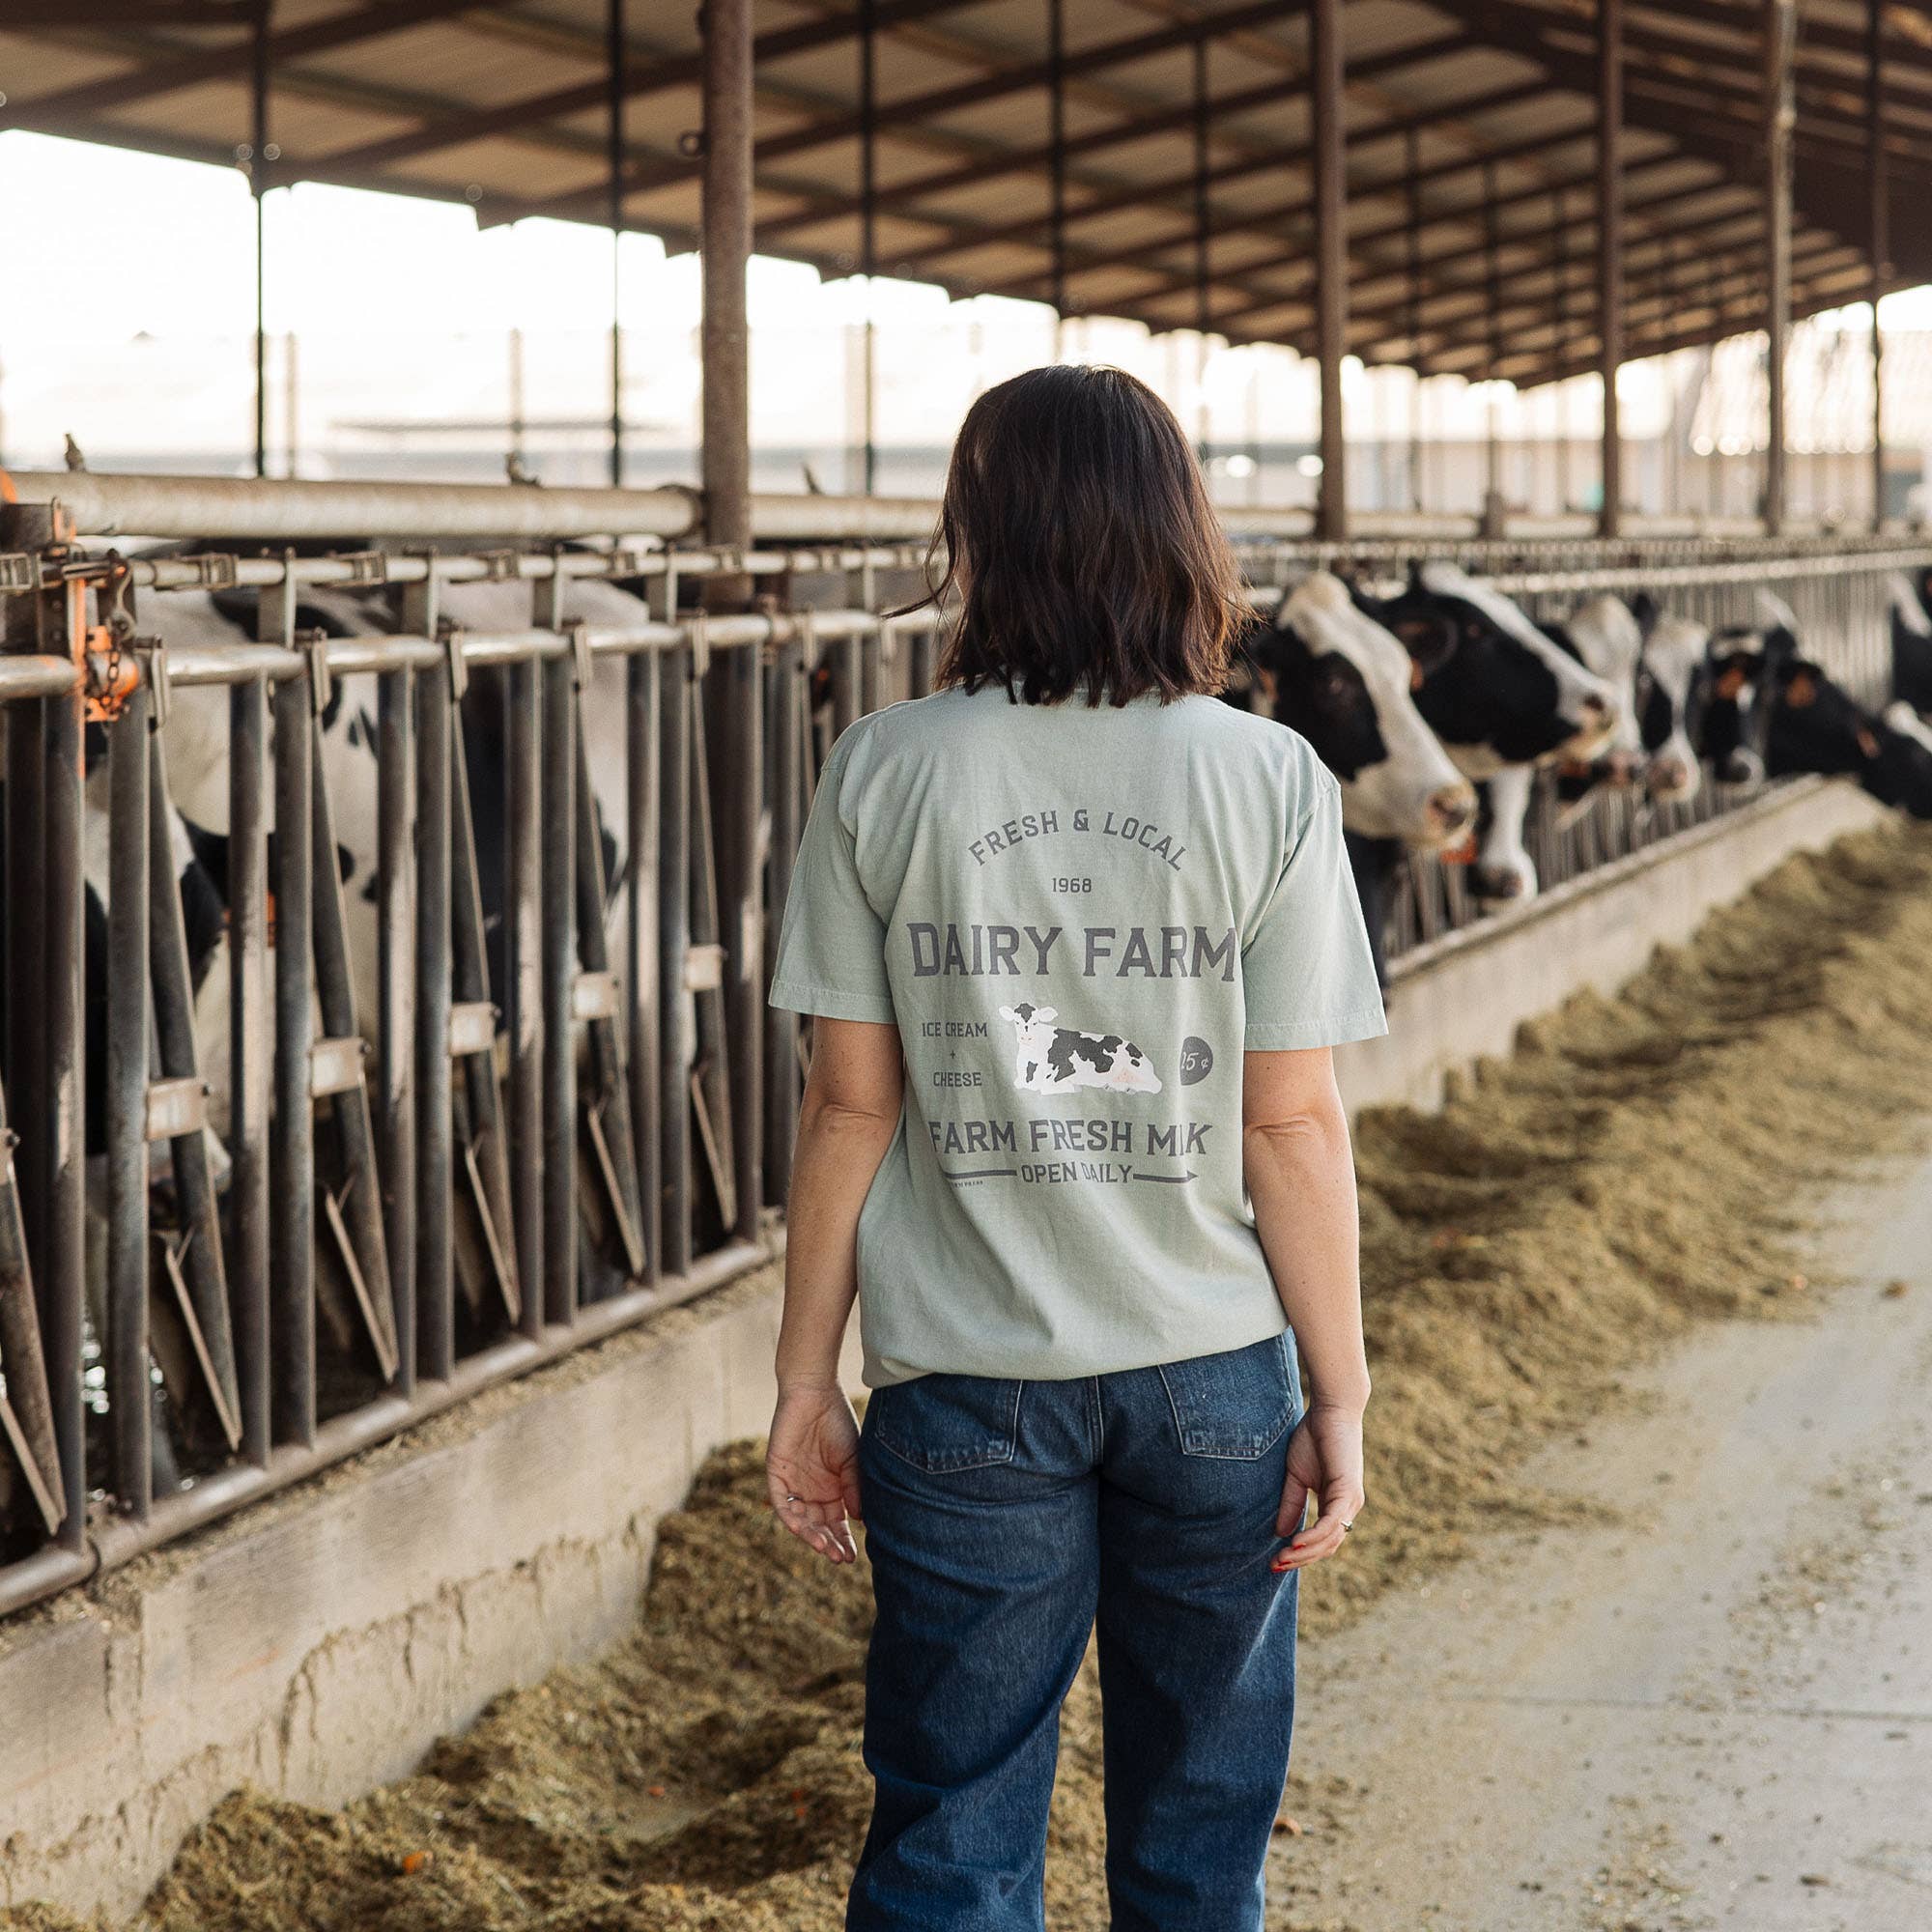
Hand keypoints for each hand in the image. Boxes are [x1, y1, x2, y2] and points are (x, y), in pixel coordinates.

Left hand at [766, 1381, 862, 1564]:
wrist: (815, 1392)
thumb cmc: (837, 1421)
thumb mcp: (853, 1458)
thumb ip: (854, 1487)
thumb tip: (859, 1520)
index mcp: (832, 1488)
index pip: (836, 1522)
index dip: (843, 1540)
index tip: (854, 1558)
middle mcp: (812, 1490)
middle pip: (819, 1525)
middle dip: (829, 1543)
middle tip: (841, 1559)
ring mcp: (794, 1483)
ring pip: (800, 1519)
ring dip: (811, 1536)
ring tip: (825, 1548)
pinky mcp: (777, 1473)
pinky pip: (782, 1501)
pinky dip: (790, 1517)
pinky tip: (801, 1529)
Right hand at [1271, 1402, 1364, 1571]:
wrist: (1330, 1410)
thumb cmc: (1314, 1437)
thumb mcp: (1296, 1477)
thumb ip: (1292, 1503)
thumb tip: (1281, 1533)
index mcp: (1337, 1505)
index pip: (1322, 1541)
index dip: (1300, 1554)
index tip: (1275, 1562)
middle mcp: (1348, 1508)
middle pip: (1327, 1547)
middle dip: (1300, 1559)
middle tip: (1274, 1565)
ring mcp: (1350, 1501)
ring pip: (1330, 1540)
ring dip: (1305, 1553)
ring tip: (1281, 1558)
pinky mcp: (1348, 1491)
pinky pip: (1331, 1523)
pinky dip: (1315, 1536)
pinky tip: (1295, 1542)